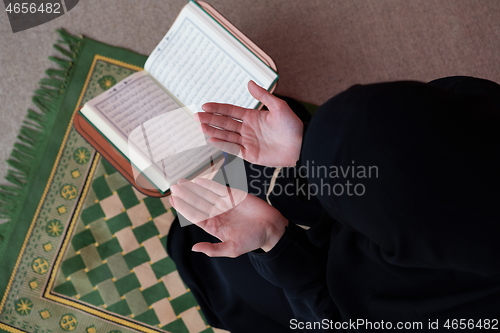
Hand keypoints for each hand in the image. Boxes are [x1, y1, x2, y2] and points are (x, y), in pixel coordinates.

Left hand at [169, 178, 287, 256]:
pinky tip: (198, 180)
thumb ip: (213, 249)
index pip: (194, 216)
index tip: (173, 200)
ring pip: (205, 194)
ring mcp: (225, 204)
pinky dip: (209, 184)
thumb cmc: (253, 240)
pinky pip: (219, 188)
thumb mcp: (232, 248)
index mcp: (214, 227)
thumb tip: (194, 248)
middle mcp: (217, 215)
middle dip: (185, 195)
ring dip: (193, 188)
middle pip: (197, 203)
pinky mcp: (234, 196)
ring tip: (181, 182)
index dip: (183, 208)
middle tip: (173, 187)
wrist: (271, 228)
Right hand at [195, 81, 302, 166]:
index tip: (204, 105)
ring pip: (226, 135)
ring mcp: (248, 142)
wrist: (301, 146)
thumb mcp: (279, 107)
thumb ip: (263, 96)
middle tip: (196, 116)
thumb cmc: (293, 126)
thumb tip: (249, 83)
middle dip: (210, 119)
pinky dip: (222, 144)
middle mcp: (248, 129)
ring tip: (200, 126)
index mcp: (253, 116)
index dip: (217, 108)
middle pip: (225, 123)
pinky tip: (212, 138)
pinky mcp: (250, 155)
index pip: (231, 111)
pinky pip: (233, 149)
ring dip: (213, 130)